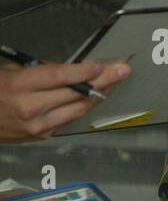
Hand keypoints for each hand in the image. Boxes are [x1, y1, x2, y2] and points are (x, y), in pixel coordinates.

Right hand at [0, 60, 130, 142]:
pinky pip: (69, 119)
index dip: (85, 71)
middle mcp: (31, 109)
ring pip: (78, 109)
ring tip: (114, 82)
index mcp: (18, 87)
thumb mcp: (8, 72)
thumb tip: (72, 71)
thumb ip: (40, 73)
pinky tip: (95, 97)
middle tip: (122, 70)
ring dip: (99, 96)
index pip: (60, 77)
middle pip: (76, 94)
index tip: (103, 65)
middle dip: (103, 81)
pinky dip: (83, 107)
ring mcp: (38, 126)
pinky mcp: (42, 136)